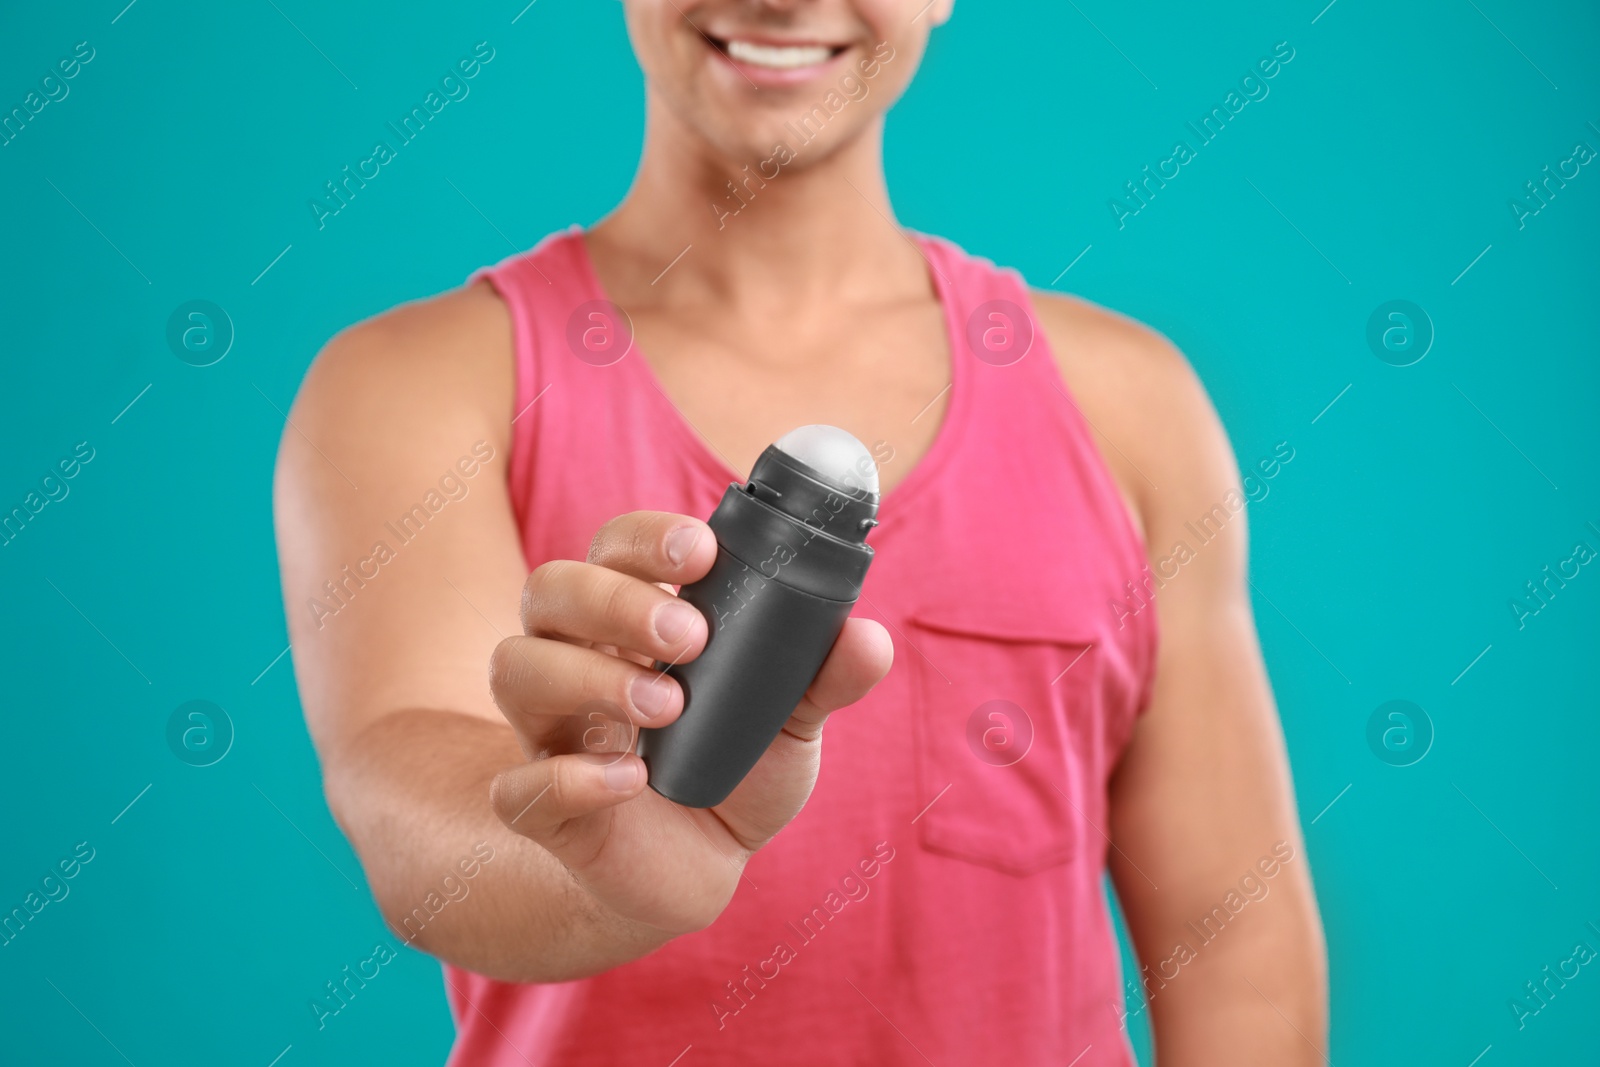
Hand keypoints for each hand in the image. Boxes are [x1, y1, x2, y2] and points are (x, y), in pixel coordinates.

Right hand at [487, 511, 892, 934]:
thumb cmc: (735, 768)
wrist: (702, 869)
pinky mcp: (544, 808)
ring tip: (667, 706)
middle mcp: (576, 658)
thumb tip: (868, 637)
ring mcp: (550, 731)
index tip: (701, 552)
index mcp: (631, 619)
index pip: (613, 547)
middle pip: (550, 590)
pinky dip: (569, 778)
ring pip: (515, 668)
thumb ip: (825, 677)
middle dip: (615, 600)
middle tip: (690, 635)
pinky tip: (632, 781)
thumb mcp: (791, 721)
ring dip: (588, 676)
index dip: (645, 537)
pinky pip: (516, 786)